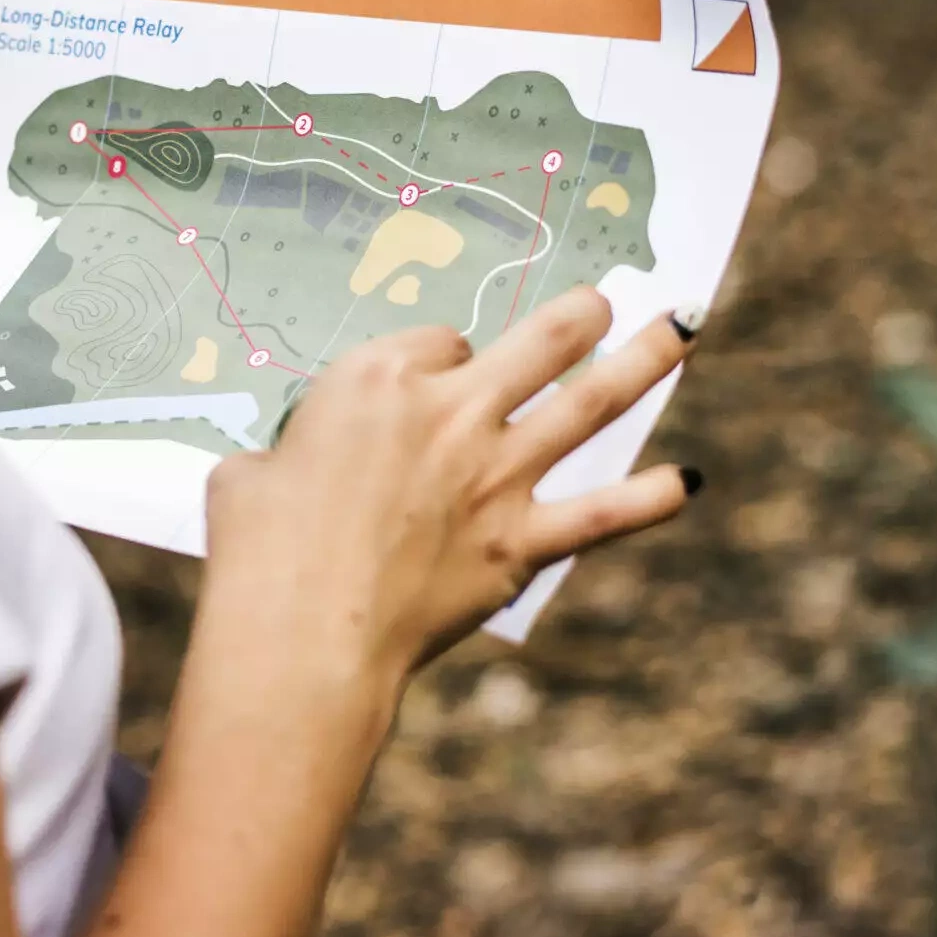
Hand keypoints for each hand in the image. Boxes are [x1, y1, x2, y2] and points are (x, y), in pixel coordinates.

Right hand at [202, 288, 700, 702]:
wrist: (303, 632)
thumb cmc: (258, 547)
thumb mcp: (251, 470)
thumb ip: (293, 452)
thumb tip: (287, 471)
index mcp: (381, 375)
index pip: (438, 343)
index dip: (440, 360)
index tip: (435, 380)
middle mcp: (453, 410)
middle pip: (539, 343)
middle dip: (579, 317)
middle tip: (603, 304)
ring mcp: (497, 475)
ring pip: (589, 404)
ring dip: (643, 362)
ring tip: (682, 331)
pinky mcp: (519, 543)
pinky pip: (602, 514)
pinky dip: (649, 498)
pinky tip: (685, 483)